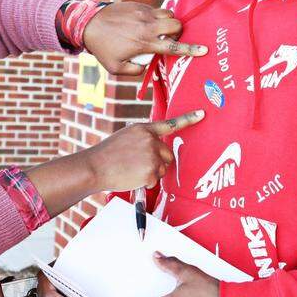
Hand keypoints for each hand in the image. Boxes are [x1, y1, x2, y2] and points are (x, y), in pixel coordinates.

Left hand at [82, 3, 207, 75]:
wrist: (88, 23)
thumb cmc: (102, 48)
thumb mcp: (116, 68)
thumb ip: (135, 71)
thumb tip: (147, 66)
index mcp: (144, 43)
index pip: (173, 46)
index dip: (190, 49)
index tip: (203, 50)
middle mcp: (147, 26)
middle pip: (176, 24)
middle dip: (178, 31)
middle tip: (170, 38)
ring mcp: (143, 13)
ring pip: (168, 13)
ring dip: (168, 22)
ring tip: (158, 31)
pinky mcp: (138, 5)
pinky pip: (155, 9)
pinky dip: (156, 17)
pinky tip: (143, 24)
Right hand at [85, 110, 203, 191]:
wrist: (94, 167)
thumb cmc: (106, 155)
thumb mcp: (124, 138)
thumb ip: (141, 140)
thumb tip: (154, 151)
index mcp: (143, 129)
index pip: (169, 124)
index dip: (188, 119)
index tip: (202, 113)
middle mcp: (150, 140)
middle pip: (168, 154)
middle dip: (159, 162)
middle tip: (140, 166)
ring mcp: (151, 155)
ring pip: (163, 169)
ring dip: (151, 173)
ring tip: (131, 171)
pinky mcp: (151, 170)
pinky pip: (155, 180)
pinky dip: (146, 183)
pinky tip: (131, 177)